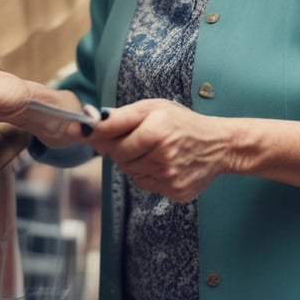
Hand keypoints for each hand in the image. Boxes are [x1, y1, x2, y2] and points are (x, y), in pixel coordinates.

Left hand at [85, 99, 227, 202]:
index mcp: (155, 129)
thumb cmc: (183, 122)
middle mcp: (161, 154)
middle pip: (118, 156)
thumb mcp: (154, 108)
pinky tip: (162, 163)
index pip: (111, 135)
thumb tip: (93, 121)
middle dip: (118, 147)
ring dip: (133, 161)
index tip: (80, 130)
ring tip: (152, 149)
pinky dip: (146, 174)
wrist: (218, 145)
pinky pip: (144, 184)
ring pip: (129, 171)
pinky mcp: (174, 191)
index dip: (95, 134)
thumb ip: (123, 115)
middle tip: (132, 138)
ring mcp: (168, 175)